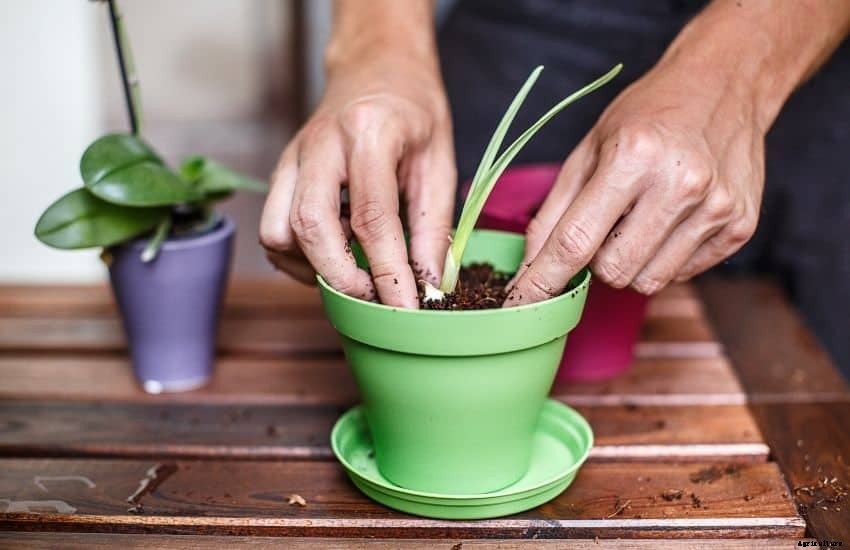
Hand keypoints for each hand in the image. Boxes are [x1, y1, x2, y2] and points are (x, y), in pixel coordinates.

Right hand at [260, 51, 455, 307]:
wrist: (376, 68)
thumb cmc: (413, 112)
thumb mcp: (440, 162)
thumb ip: (433, 226)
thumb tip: (428, 285)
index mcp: (368, 132)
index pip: (373, 217)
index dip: (388, 273)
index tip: (406, 309)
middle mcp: (319, 144)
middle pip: (310, 227)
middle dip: (341, 278)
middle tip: (375, 300)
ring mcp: (292, 157)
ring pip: (278, 232)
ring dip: (313, 267)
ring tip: (354, 269)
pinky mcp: (280, 172)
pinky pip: (273, 229)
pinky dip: (298, 256)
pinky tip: (335, 252)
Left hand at [505, 59, 764, 305]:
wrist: (724, 85)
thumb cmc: (648, 115)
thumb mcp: (589, 148)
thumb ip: (554, 212)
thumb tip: (530, 269)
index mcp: (633, 157)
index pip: (576, 242)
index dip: (543, 280)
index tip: (521, 304)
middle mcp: (681, 184)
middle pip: (613, 271)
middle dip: (597, 260)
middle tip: (606, 223)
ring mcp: (717, 208)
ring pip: (647, 282)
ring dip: (632, 261)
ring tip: (642, 217)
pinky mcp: (740, 226)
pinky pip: (682, 275)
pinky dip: (665, 257)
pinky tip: (672, 218)